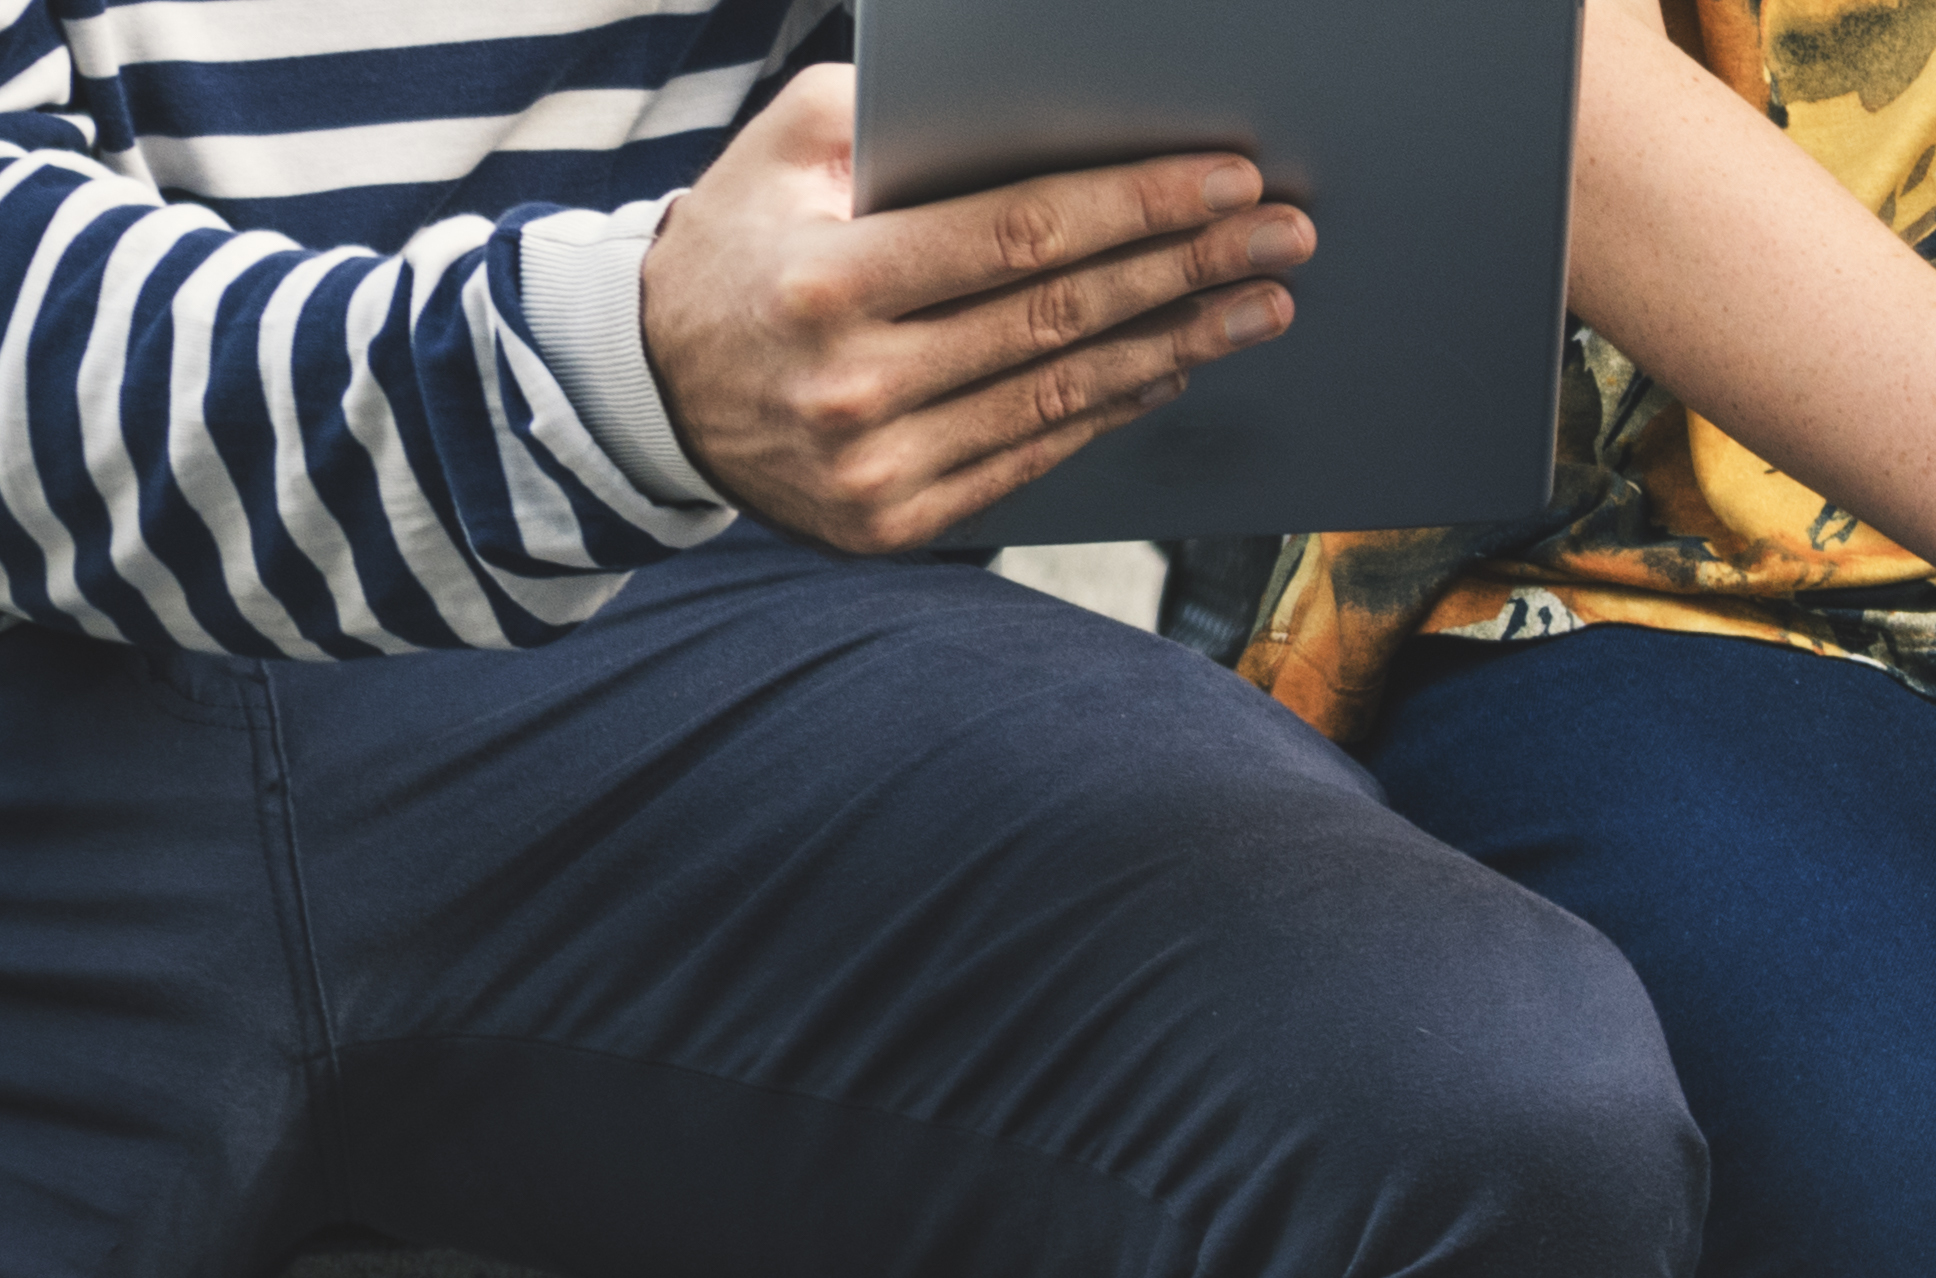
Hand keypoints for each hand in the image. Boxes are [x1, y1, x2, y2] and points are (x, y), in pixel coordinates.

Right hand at [637, 72, 1311, 553]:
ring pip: (1065, 396)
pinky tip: (1178, 361)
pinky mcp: (898, 523)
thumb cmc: (738, 245)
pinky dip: (1117, 405)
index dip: (1135, 207)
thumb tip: (1019, 96)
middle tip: (1283, 235)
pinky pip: (1037, 453)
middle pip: (1061, 318)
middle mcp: (852, 387)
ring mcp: (879, 469)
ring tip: (1263, 302)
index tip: (1228, 178)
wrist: (651, 390)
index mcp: (822, 284)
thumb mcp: (778, 154)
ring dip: (1182, 344)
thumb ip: (883, 111)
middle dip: (1190, 269)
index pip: (1016, 236)